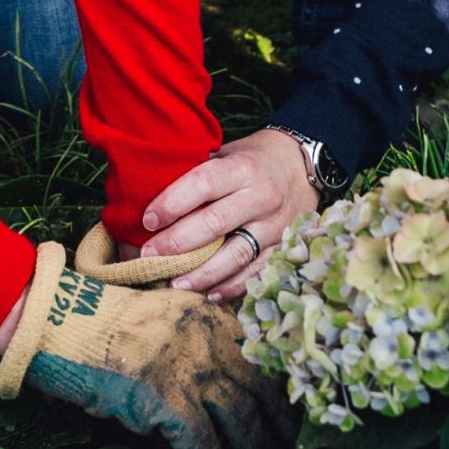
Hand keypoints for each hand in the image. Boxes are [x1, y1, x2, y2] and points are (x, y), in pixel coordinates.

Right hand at [0, 251, 290, 448]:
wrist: (61, 321)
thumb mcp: (170, 317)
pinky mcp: (166, 401)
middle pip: (264, 393)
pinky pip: (202, 447)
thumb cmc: (108, 323)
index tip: (301, 418)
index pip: (267, 358)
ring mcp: (191, 369)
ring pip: (242, 422)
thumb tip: (232, 389)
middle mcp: (213, 340)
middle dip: (281, 430)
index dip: (286, 393)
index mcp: (216, 317)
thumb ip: (205, 341)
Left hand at [138, 127, 316, 303]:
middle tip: (149, 256)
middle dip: (177, 243)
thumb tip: (151, 193)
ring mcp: (274, 225)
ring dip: (202, 273)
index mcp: (242, 168)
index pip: (203, 184)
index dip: (172, 203)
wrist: (301, 164)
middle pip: (214, 224)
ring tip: (174, 284)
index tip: (147, 220)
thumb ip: (198, 172)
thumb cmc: (252, 158)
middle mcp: (261, 196)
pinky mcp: (283, 246)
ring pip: (235, 254)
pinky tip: (210, 294)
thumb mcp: (227, 153)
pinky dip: (232, 286)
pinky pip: (256, 271)